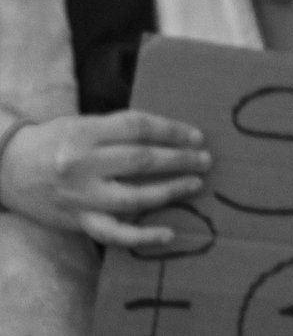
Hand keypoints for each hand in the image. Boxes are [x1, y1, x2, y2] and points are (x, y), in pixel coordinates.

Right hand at [0, 111, 211, 248]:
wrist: (9, 168)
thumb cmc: (55, 141)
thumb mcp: (85, 124)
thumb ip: (120, 130)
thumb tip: (171, 136)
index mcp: (86, 134)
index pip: (139, 129)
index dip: (172, 131)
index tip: (197, 136)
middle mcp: (83, 165)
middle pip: (141, 161)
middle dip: (179, 159)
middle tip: (205, 160)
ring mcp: (80, 196)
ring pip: (133, 197)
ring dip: (170, 191)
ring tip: (195, 184)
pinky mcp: (77, 220)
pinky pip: (113, 232)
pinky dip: (142, 235)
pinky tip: (168, 233)